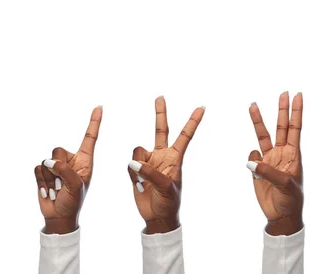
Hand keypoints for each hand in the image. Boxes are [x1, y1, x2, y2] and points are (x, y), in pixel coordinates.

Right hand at [34, 106, 102, 233]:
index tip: (100, 107)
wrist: (58, 216)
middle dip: (58, 167)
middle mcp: (71, 160)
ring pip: (47, 160)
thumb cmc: (73, 201)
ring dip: (50, 177)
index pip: (90, 138)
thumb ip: (65, 171)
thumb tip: (49, 161)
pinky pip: (37, 168)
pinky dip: (41, 181)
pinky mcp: (43, 171)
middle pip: (58, 150)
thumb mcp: (76, 186)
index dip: (94, 123)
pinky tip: (48, 190)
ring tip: (57, 188)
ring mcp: (57, 165)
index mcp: (85, 161)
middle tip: (63, 184)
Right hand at [127, 96, 204, 233]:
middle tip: (161, 97)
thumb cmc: (169, 202)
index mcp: (175, 158)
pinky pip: (129, 164)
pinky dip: (132, 173)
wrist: (157, 216)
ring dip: (138, 165)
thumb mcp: (166, 188)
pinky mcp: (135, 169)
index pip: (185, 136)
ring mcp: (148, 162)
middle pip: (161, 130)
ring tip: (144, 182)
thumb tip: (133, 161)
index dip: (193, 121)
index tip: (202, 107)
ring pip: (137, 150)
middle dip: (160, 114)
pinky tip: (139, 185)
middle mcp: (162, 156)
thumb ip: (150, 172)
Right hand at [246, 92, 303, 235]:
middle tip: (284, 92)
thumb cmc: (291, 200)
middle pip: (281, 127)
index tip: (298, 95)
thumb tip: (251, 160)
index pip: (295, 128)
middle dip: (281, 110)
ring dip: (259, 121)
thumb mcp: (285, 185)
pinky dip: (251, 158)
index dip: (296, 112)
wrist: (281, 216)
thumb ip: (268, 171)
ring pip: (263, 136)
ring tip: (253, 105)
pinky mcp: (258, 169)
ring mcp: (269, 160)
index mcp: (293, 155)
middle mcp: (282, 154)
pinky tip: (254, 168)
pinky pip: (252, 157)